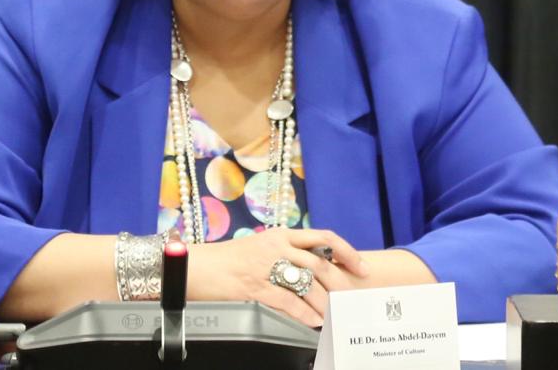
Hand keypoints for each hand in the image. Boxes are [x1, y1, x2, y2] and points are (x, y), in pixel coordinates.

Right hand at [187, 228, 369, 327]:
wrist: (195, 266)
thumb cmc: (227, 260)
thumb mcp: (260, 246)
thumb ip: (286, 253)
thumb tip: (313, 270)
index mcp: (280, 234)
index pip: (323, 238)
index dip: (346, 252)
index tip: (361, 267)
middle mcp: (276, 246)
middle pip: (319, 264)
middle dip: (340, 284)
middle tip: (350, 299)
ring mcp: (266, 266)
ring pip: (306, 284)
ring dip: (324, 303)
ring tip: (332, 316)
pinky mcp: (255, 286)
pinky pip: (287, 301)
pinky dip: (303, 313)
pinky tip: (312, 322)